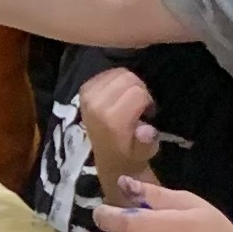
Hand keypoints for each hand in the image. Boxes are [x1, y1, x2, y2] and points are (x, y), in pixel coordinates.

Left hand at [78, 66, 161, 181]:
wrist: (108, 158)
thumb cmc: (131, 155)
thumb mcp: (145, 153)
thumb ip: (146, 142)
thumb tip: (147, 131)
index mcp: (112, 120)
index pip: (138, 92)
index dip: (148, 101)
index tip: (148, 114)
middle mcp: (96, 104)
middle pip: (129, 78)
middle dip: (140, 89)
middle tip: (140, 106)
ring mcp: (87, 95)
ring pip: (119, 72)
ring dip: (129, 84)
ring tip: (130, 101)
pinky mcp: (84, 89)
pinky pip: (108, 73)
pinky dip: (117, 80)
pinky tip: (119, 95)